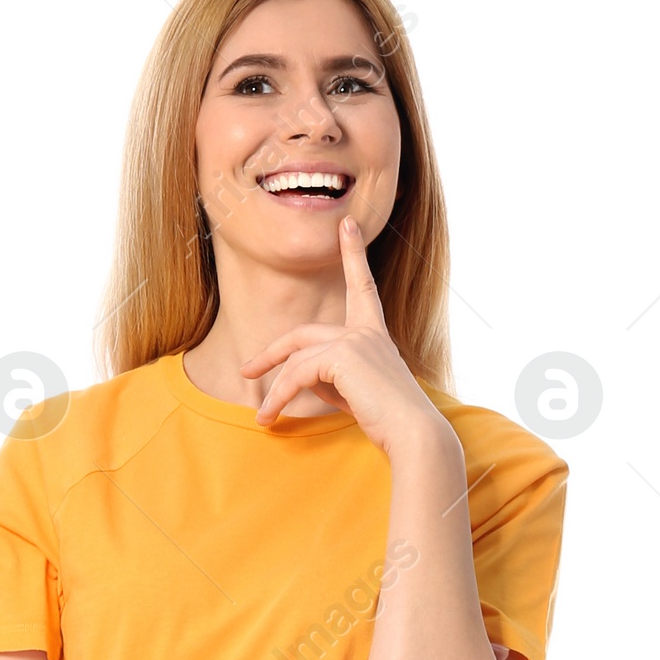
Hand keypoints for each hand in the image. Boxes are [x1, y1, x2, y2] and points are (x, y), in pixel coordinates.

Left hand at [242, 219, 451, 455]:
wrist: (413, 434)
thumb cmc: (389, 421)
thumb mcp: (355, 393)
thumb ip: (330, 377)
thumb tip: (301, 376)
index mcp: (374, 335)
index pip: (361, 289)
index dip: (353, 255)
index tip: (348, 225)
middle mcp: (366, 331)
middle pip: (304, 334)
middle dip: (271, 353)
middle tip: (246, 371)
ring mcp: (355, 340)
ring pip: (297, 361)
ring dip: (275, 391)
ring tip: (262, 418)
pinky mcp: (343, 356)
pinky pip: (297, 374)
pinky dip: (280, 397)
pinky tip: (271, 417)